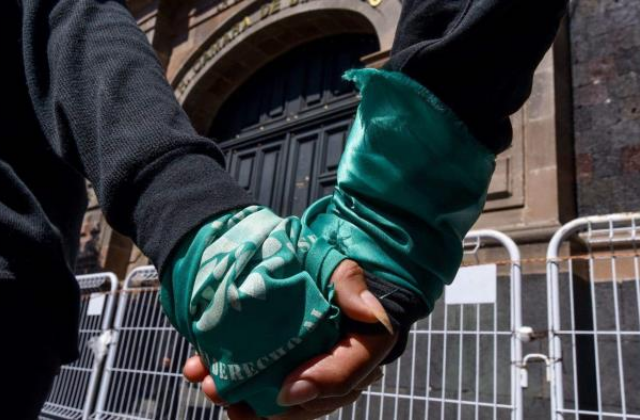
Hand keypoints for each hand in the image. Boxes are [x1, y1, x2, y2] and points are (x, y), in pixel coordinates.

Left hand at [183, 259, 397, 419]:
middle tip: (225, 392)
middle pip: (308, 402)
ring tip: (208, 386)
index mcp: (361, 349)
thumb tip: (371, 312)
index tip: (282, 391)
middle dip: (266, 406)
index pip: (347, 374)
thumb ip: (352, 284)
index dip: (317, 384)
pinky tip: (202, 374)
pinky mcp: (284, 375)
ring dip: (243, 404)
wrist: (311, 275)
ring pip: (281, 405)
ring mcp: (309, 377)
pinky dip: (234, 389)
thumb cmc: (328, 273)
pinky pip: (263, 393)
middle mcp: (339, 372)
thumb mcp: (341, 268)